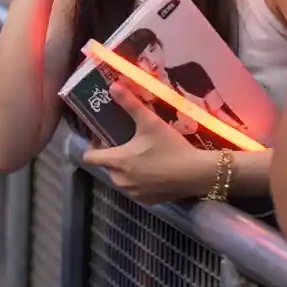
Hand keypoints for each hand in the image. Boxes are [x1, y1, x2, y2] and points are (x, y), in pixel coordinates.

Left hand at [80, 83, 209, 204]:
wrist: (197, 173)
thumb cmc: (171, 146)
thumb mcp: (150, 122)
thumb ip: (130, 104)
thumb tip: (112, 85)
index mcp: (116, 161)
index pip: (89, 157)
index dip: (93, 147)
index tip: (102, 138)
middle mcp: (120, 180)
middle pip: (106, 167)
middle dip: (112, 156)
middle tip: (126, 143)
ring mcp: (133, 193)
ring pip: (120, 179)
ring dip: (125, 169)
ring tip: (140, 156)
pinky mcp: (146, 201)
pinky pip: (134, 190)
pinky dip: (138, 182)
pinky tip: (152, 171)